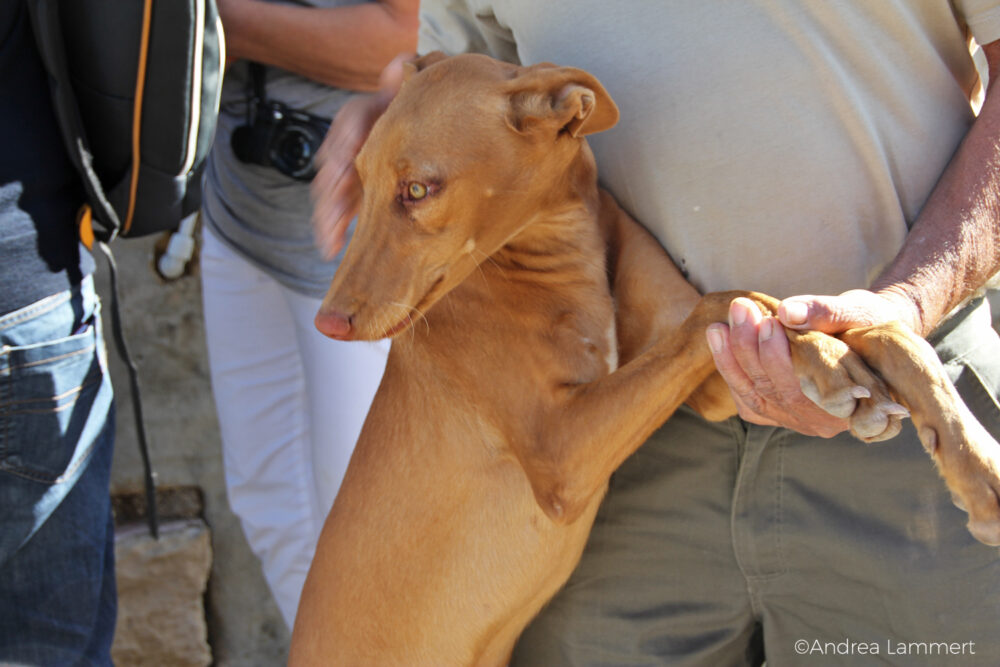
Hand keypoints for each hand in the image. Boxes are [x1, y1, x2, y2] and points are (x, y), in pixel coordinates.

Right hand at [311, 54, 409, 257]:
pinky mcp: (346, 193)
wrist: (409, 131)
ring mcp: (342, 170)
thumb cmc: (411, 115)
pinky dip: (330, 229)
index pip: (346, 128)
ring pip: (327, 193)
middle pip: (330, 167)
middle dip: (329, 195)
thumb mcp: (410, 96)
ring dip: (326, 217)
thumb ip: (403, 83)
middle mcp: (344, 143)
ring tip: (329, 241)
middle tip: (332, 218)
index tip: (342, 169)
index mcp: (358, 117)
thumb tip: (400, 63)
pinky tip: (331, 249)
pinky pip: (333, 210)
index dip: (342, 147)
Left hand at [705, 289, 919, 435]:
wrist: (866, 334)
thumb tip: (788, 313)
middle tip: (741, 308)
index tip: (771, 321)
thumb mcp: (861, 311)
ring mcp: (800, 421)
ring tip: (720, 323)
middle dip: (752, 347)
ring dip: (732, 358)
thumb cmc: (868, 322)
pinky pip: (747, 398)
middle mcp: (827, 421)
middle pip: (779, 391)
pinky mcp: (779, 413)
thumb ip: (828, 313)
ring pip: (757, 397)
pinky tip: (718, 338)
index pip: (810, 390)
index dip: (783, 359)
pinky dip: (729, 367)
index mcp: (855, 403)